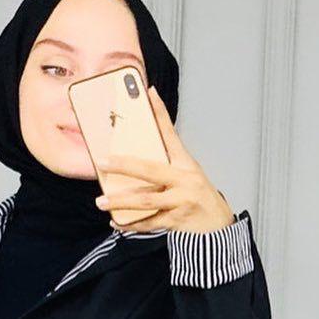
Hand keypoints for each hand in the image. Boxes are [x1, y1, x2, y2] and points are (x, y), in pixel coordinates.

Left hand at [94, 85, 236, 233]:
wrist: (218, 225)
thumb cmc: (197, 197)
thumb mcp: (185, 175)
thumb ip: (163, 167)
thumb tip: (130, 163)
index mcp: (185, 163)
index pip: (170, 133)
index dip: (160, 112)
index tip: (148, 93)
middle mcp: (185, 178)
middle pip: (150, 169)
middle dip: (123, 165)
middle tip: (101, 162)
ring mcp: (182, 200)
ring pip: (146, 200)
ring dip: (120, 201)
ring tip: (101, 201)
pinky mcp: (177, 220)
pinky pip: (148, 222)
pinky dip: (130, 224)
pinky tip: (115, 221)